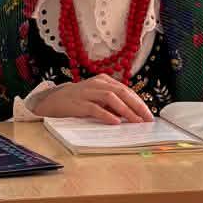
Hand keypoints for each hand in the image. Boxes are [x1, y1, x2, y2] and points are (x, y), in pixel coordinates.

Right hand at [33, 76, 153, 125]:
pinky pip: (94, 108)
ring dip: (125, 110)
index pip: (126, 90)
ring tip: (135, 121)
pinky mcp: (78, 103)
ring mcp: (87, 92)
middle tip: (146, 119)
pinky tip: (115, 122)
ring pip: (110, 98)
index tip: (149, 114)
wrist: (54, 100)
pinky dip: (106, 115)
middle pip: (122, 92)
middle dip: (136, 106)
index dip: (139, 102)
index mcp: (104, 80)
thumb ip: (113, 103)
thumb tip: (133, 115)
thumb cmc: (79, 101)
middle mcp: (97, 83)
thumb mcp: (98, 97)